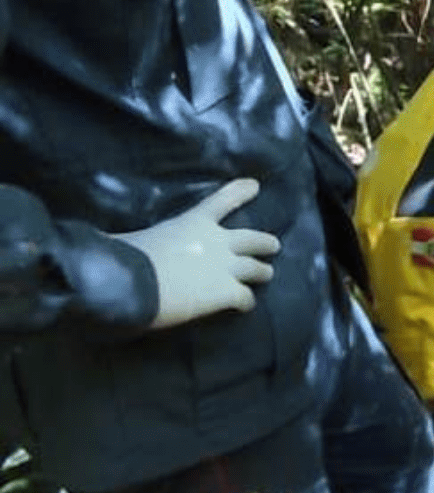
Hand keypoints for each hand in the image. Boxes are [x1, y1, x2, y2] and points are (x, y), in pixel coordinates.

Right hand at [113, 179, 280, 329]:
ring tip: (266, 275)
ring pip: (257, 269)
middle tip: (274, 246)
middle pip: (252, 239)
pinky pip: (245, 297)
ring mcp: (226, 267)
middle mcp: (217, 242)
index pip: (221, 202)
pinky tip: (245, 306)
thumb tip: (101, 241)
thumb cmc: (124, 257)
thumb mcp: (127, 239)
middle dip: (265, 243)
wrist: (135, 284)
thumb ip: (127, 238)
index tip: (254, 185)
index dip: (239, 192)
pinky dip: (246, 302)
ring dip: (262, 272)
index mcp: (192, 223)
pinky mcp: (227, 292)